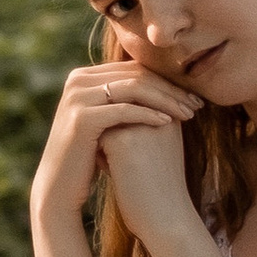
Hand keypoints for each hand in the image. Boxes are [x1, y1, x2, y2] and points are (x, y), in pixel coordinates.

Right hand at [30, 56, 199, 232]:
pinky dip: (149, 114)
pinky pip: (124, 110)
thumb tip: (160, 86)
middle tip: (198, 103)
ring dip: (166, 100)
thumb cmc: (88, 158)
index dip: (167, 81)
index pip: (134, 70)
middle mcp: (76, 80)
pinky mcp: (82, 117)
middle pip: (136, 75)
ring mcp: (77, 97)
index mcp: (83, 77)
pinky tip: (169, 123)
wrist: (59, 187)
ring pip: (134, 88)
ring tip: (189, 114)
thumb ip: (122, 100)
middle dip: (171, 89)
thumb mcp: (106, 123)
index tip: (192, 97)